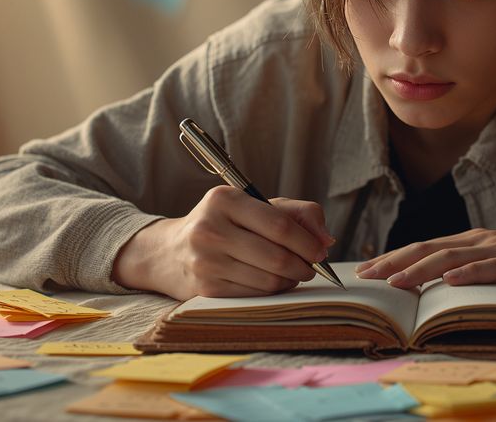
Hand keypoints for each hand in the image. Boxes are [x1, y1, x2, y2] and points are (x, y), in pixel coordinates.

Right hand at [112, 186, 334, 299]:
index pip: (279, 225)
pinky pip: (254, 296)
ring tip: (292, 273)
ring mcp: (205, 261)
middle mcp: (210, 229)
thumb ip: (297, 213)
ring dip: (290, 281)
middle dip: (304, 265)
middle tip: (311, 267)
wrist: (169, 252)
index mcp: (224, 199)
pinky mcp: (204, 289)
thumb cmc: (223, 224)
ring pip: (268, 280)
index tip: (321, 251)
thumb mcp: (254, 206)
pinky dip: (272, 292)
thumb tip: (326, 239)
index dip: (307, 242)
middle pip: (276, 256)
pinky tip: (272, 283)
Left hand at [354, 227, 495, 288]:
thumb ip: (473, 268)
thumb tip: (438, 285)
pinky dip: (469, 273)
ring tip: (396, 282)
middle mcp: (483, 240)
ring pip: (453, 257)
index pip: (425, 247)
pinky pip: (491, 268)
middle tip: (366, 275)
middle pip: (430, 248)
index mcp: (475, 241)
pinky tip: (450, 280)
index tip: (366, 268)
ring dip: (420, 269)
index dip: (394, 256)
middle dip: (394, 262)